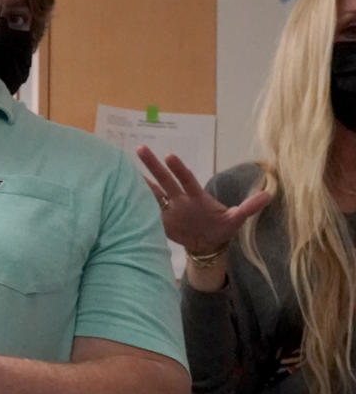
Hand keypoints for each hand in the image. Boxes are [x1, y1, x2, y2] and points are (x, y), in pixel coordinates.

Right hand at [136, 146, 270, 253]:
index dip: (179, 170)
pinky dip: (137, 201)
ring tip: (125, 170)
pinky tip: (124, 193)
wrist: (208, 244)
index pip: (186, 180)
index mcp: (196, 197)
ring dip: (141, 181)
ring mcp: (170, 209)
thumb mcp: (236, 219)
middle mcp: (180, 199)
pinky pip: (148, 209)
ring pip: (154, 192)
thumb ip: (249, 207)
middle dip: (154, 165)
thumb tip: (269, 194)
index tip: (170, 156)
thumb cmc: (222, 229)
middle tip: (141, 149)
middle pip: (165, 180)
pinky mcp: (162, 220)